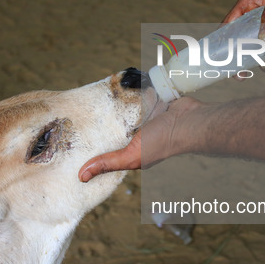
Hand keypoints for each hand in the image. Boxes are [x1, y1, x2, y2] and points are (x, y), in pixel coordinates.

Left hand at [78, 97, 203, 181]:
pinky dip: (128, 92)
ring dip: (113, 105)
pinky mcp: (151, 102)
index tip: (74, 141)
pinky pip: (135, 96)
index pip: (109, 150)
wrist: (190, 119)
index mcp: (134, 152)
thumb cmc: (163, 142)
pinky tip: (113, 87)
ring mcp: (146, 118)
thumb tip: (81, 176)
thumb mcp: (132, 155)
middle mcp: (139, 136)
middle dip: (100, 123)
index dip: (94, 147)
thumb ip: (108, 163)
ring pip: (123, 111)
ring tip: (91, 98)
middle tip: (77, 114)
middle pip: (114, 129)